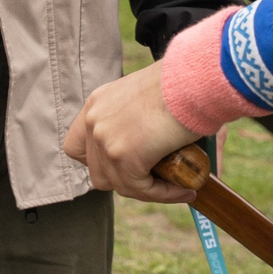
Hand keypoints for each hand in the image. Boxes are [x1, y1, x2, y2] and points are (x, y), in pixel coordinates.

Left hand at [63, 63, 201, 202]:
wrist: (195, 78)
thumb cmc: (187, 85)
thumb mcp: (158, 106)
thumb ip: (157, 137)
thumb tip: (187, 178)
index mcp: (99, 102)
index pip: (77, 144)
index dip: (98, 162)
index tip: (123, 167)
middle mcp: (95, 119)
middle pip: (96, 170)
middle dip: (126, 180)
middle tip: (157, 178)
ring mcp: (105, 138)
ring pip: (120, 184)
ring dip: (150, 190)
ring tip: (179, 186)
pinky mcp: (122, 155)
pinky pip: (141, 189)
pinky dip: (164, 194)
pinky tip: (185, 189)